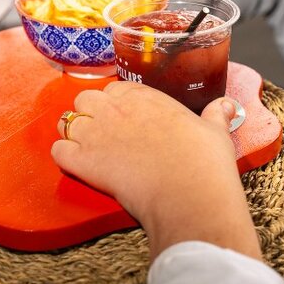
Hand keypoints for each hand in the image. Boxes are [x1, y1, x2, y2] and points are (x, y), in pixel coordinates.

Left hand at [51, 82, 261, 260]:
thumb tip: (226, 106)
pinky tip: (78, 166)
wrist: (188, 195)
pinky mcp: (82, 161)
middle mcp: (114, 108)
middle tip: (104, 135)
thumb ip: (215, 115)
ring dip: (73, 133)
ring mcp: (94, 133)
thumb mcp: (214, 131)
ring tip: (86, 149)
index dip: (116, 104)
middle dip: (91, 114)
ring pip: (66, 122)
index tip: (124, 119)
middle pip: (85, 99)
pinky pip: (58, 151)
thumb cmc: (204, 163)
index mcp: (142, 97)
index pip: (115, 88)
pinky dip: (64, 158)